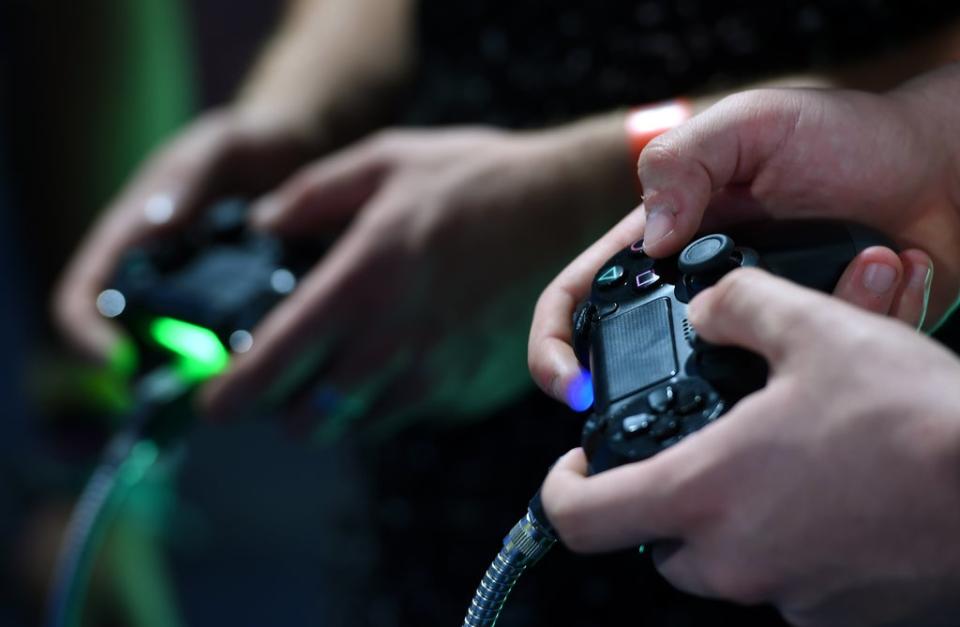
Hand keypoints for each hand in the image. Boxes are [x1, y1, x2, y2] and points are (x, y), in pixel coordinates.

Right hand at [52, 109, 317, 366]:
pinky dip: (244, 362)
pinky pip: (233, 348)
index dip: (84, 336)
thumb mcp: (216, 150)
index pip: (82, 297)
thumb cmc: (247, 143)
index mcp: (130, 239)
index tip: (117, 365)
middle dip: (148, 376)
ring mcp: (197, 297)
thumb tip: (155, 224)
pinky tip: (276, 367)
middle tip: (187, 393)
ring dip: (198, 378)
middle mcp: (155, 277)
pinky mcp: (240, 310)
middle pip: (128, 343)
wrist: (299, 155)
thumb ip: (188, 180)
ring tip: (234, 386)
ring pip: (180, 356)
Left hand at [201, 120, 636, 435]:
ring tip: (342, 364)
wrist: (571, 211)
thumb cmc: (481, 181)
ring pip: (355, 428)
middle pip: (307, 418)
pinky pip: (407, 417)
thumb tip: (263, 222)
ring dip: (334, 409)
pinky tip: (401, 355)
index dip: (229, 395)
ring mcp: (435, 375)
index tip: (212, 400)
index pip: (272, 366)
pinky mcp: (468, 391)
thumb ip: (311, 194)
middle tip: (283, 375)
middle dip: (282, 406)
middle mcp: (393, 342)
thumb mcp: (387, 161)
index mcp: (361, 283)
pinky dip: (387, 401)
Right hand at [529, 77, 959, 405]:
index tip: (572, 386)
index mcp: (661, 243)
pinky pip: (814, 370)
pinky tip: (891, 266)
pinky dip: (861, 315)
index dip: (556, 347)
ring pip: (737, 379)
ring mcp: (752, 330)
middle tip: (739, 358)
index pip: (580, 300)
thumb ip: (684, 163)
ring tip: (869, 259)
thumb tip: (652, 239)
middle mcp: (697, 296)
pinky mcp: (805, 353)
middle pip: (644, 363)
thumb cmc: (845, 136)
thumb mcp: (749, 124)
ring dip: (804, 329)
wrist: (938, 165)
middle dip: (671, 379)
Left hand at [541, 268, 959, 626]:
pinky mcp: (838, 611)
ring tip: (770, 460)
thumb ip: (739, 307)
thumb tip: (710, 308)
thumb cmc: (915, 415)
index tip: (576, 464)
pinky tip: (827, 492)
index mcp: (706, 492)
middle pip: (656, 541)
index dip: (562, 489)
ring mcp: (789, 594)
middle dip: (660, 497)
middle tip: (691, 450)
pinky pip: (786, 578)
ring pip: (723, 561)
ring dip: (728, 516)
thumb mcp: (814, 329)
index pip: (581, 518)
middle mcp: (736, 558)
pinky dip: (788, 539)